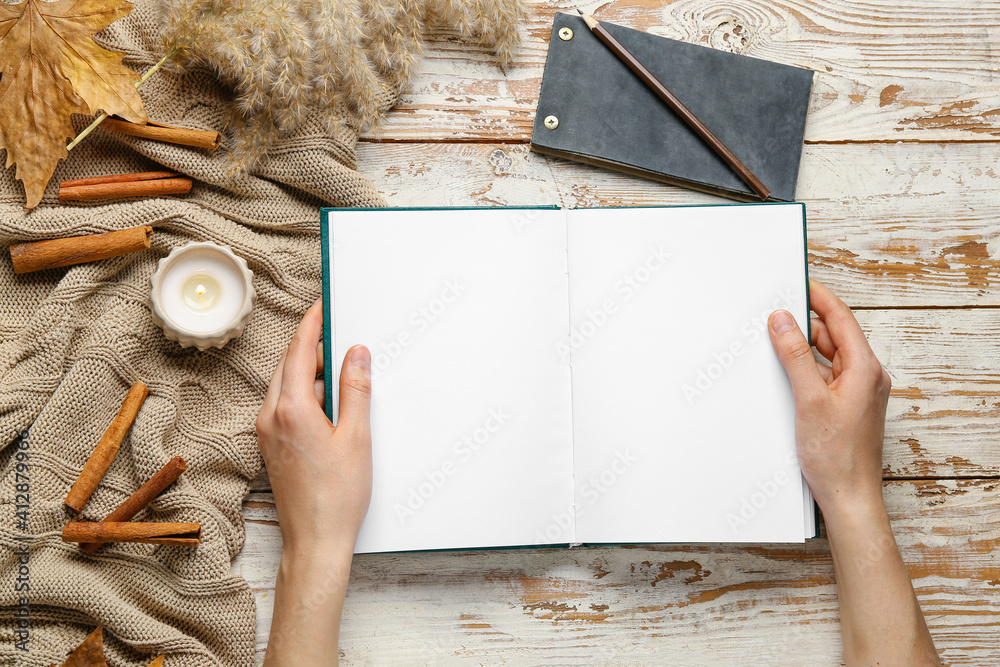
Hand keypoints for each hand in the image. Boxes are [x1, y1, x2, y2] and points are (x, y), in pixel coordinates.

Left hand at [255, 299, 372, 558]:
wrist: (315, 540)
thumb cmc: (338, 496)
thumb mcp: (357, 436)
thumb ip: (355, 390)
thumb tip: (355, 353)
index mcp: (292, 410)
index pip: (300, 352)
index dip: (312, 324)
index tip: (322, 306)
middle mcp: (270, 417)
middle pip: (287, 365)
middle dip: (309, 343)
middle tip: (333, 329)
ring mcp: (266, 433)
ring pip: (283, 385)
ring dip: (305, 368)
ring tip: (336, 364)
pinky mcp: (270, 446)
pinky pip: (282, 404)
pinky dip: (301, 391)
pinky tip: (323, 399)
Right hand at [767, 279, 890, 514]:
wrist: (848, 497)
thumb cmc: (837, 457)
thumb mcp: (809, 399)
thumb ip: (795, 356)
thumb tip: (783, 321)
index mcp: (866, 369)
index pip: (840, 318)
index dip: (818, 297)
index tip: (797, 283)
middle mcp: (866, 377)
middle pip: (833, 335)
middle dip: (805, 322)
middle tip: (776, 314)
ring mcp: (857, 393)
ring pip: (828, 356)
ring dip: (803, 348)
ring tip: (776, 344)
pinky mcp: (846, 407)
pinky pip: (825, 376)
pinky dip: (805, 369)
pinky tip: (786, 375)